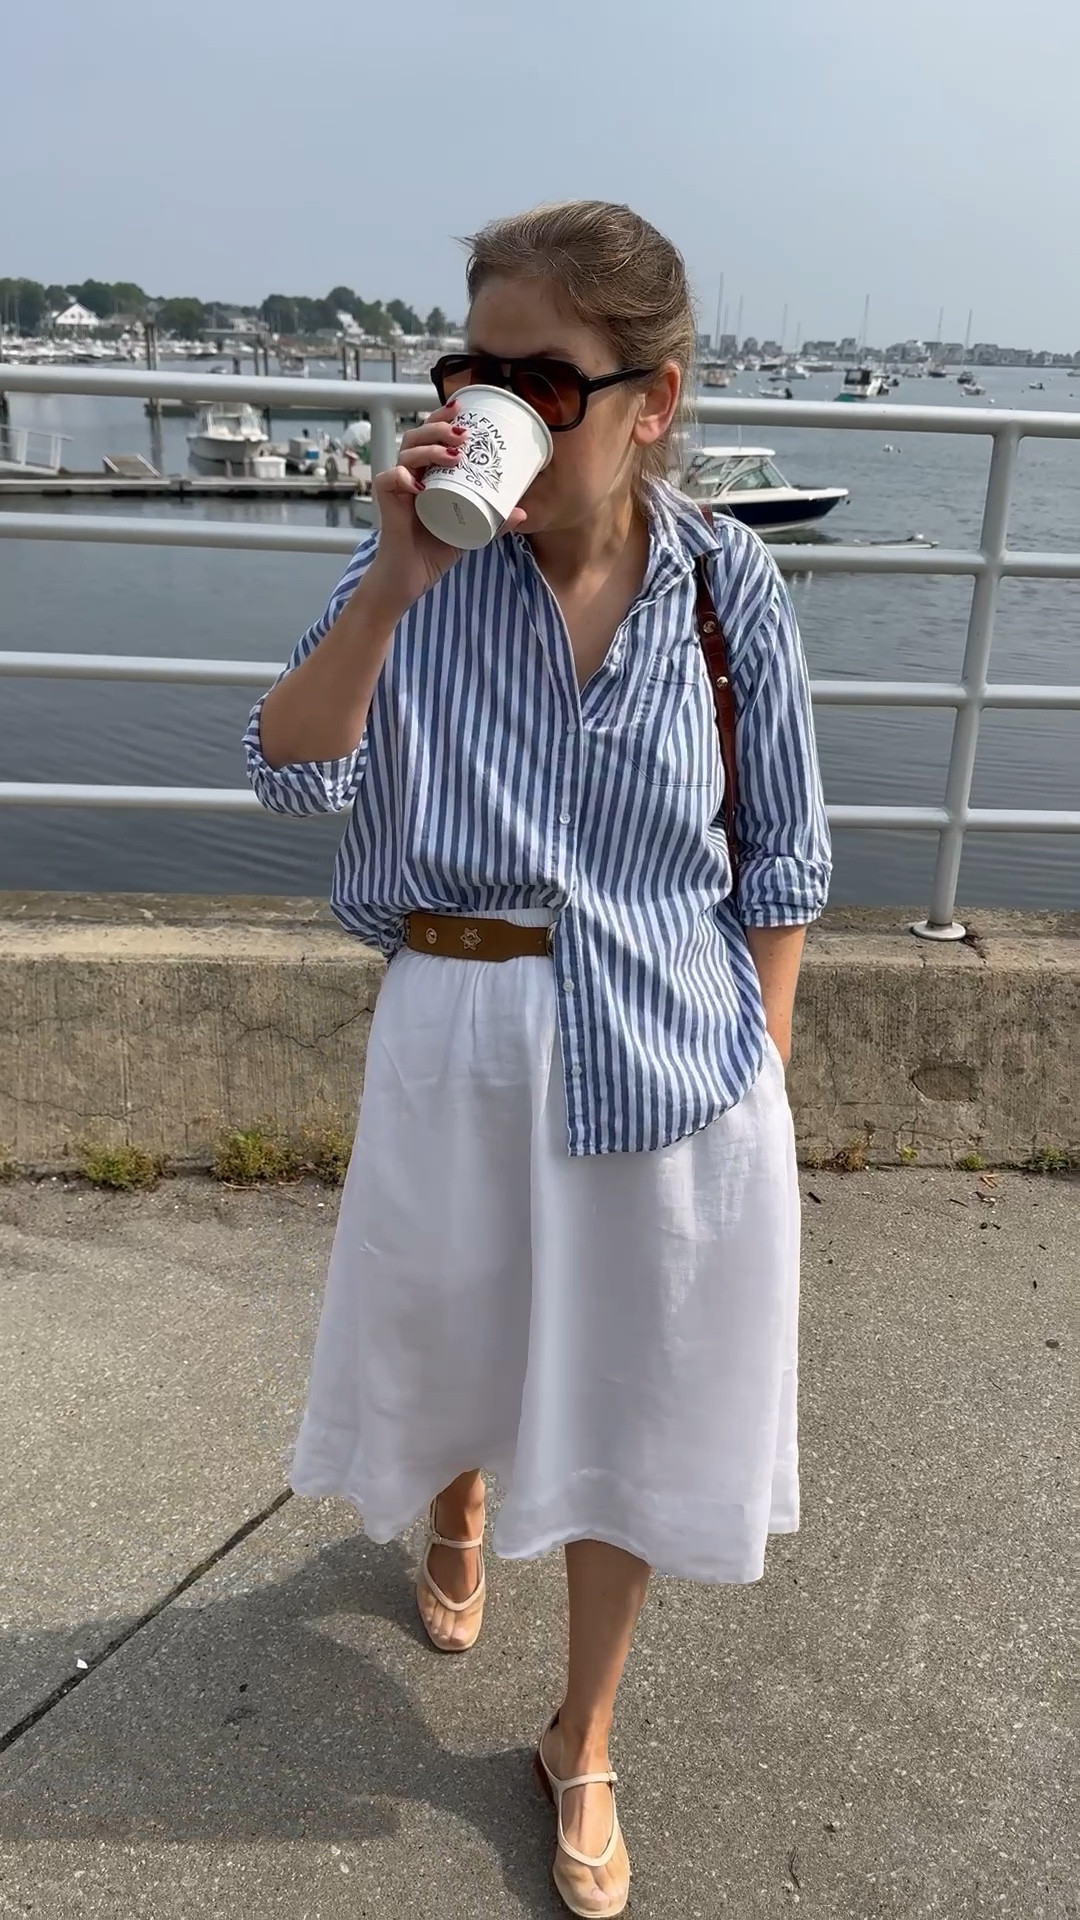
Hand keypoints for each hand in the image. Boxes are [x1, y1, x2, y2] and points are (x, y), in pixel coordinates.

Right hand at [367, 399, 526, 613]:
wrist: (412, 576)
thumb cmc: (436, 548)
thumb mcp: (471, 531)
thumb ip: (494, 522)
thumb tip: (523, 512)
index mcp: (428, 473)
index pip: (431, 436)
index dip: (443, 418)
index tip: (463, 408)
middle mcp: (411, 474)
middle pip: (418, 436)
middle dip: (438, 427)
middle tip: (463, 433)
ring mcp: (398, 487)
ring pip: (406, 453)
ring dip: (428, 448)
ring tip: (452, 454)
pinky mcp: (387, 503)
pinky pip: (389, 480)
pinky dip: (401, 477)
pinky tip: (418, 482)